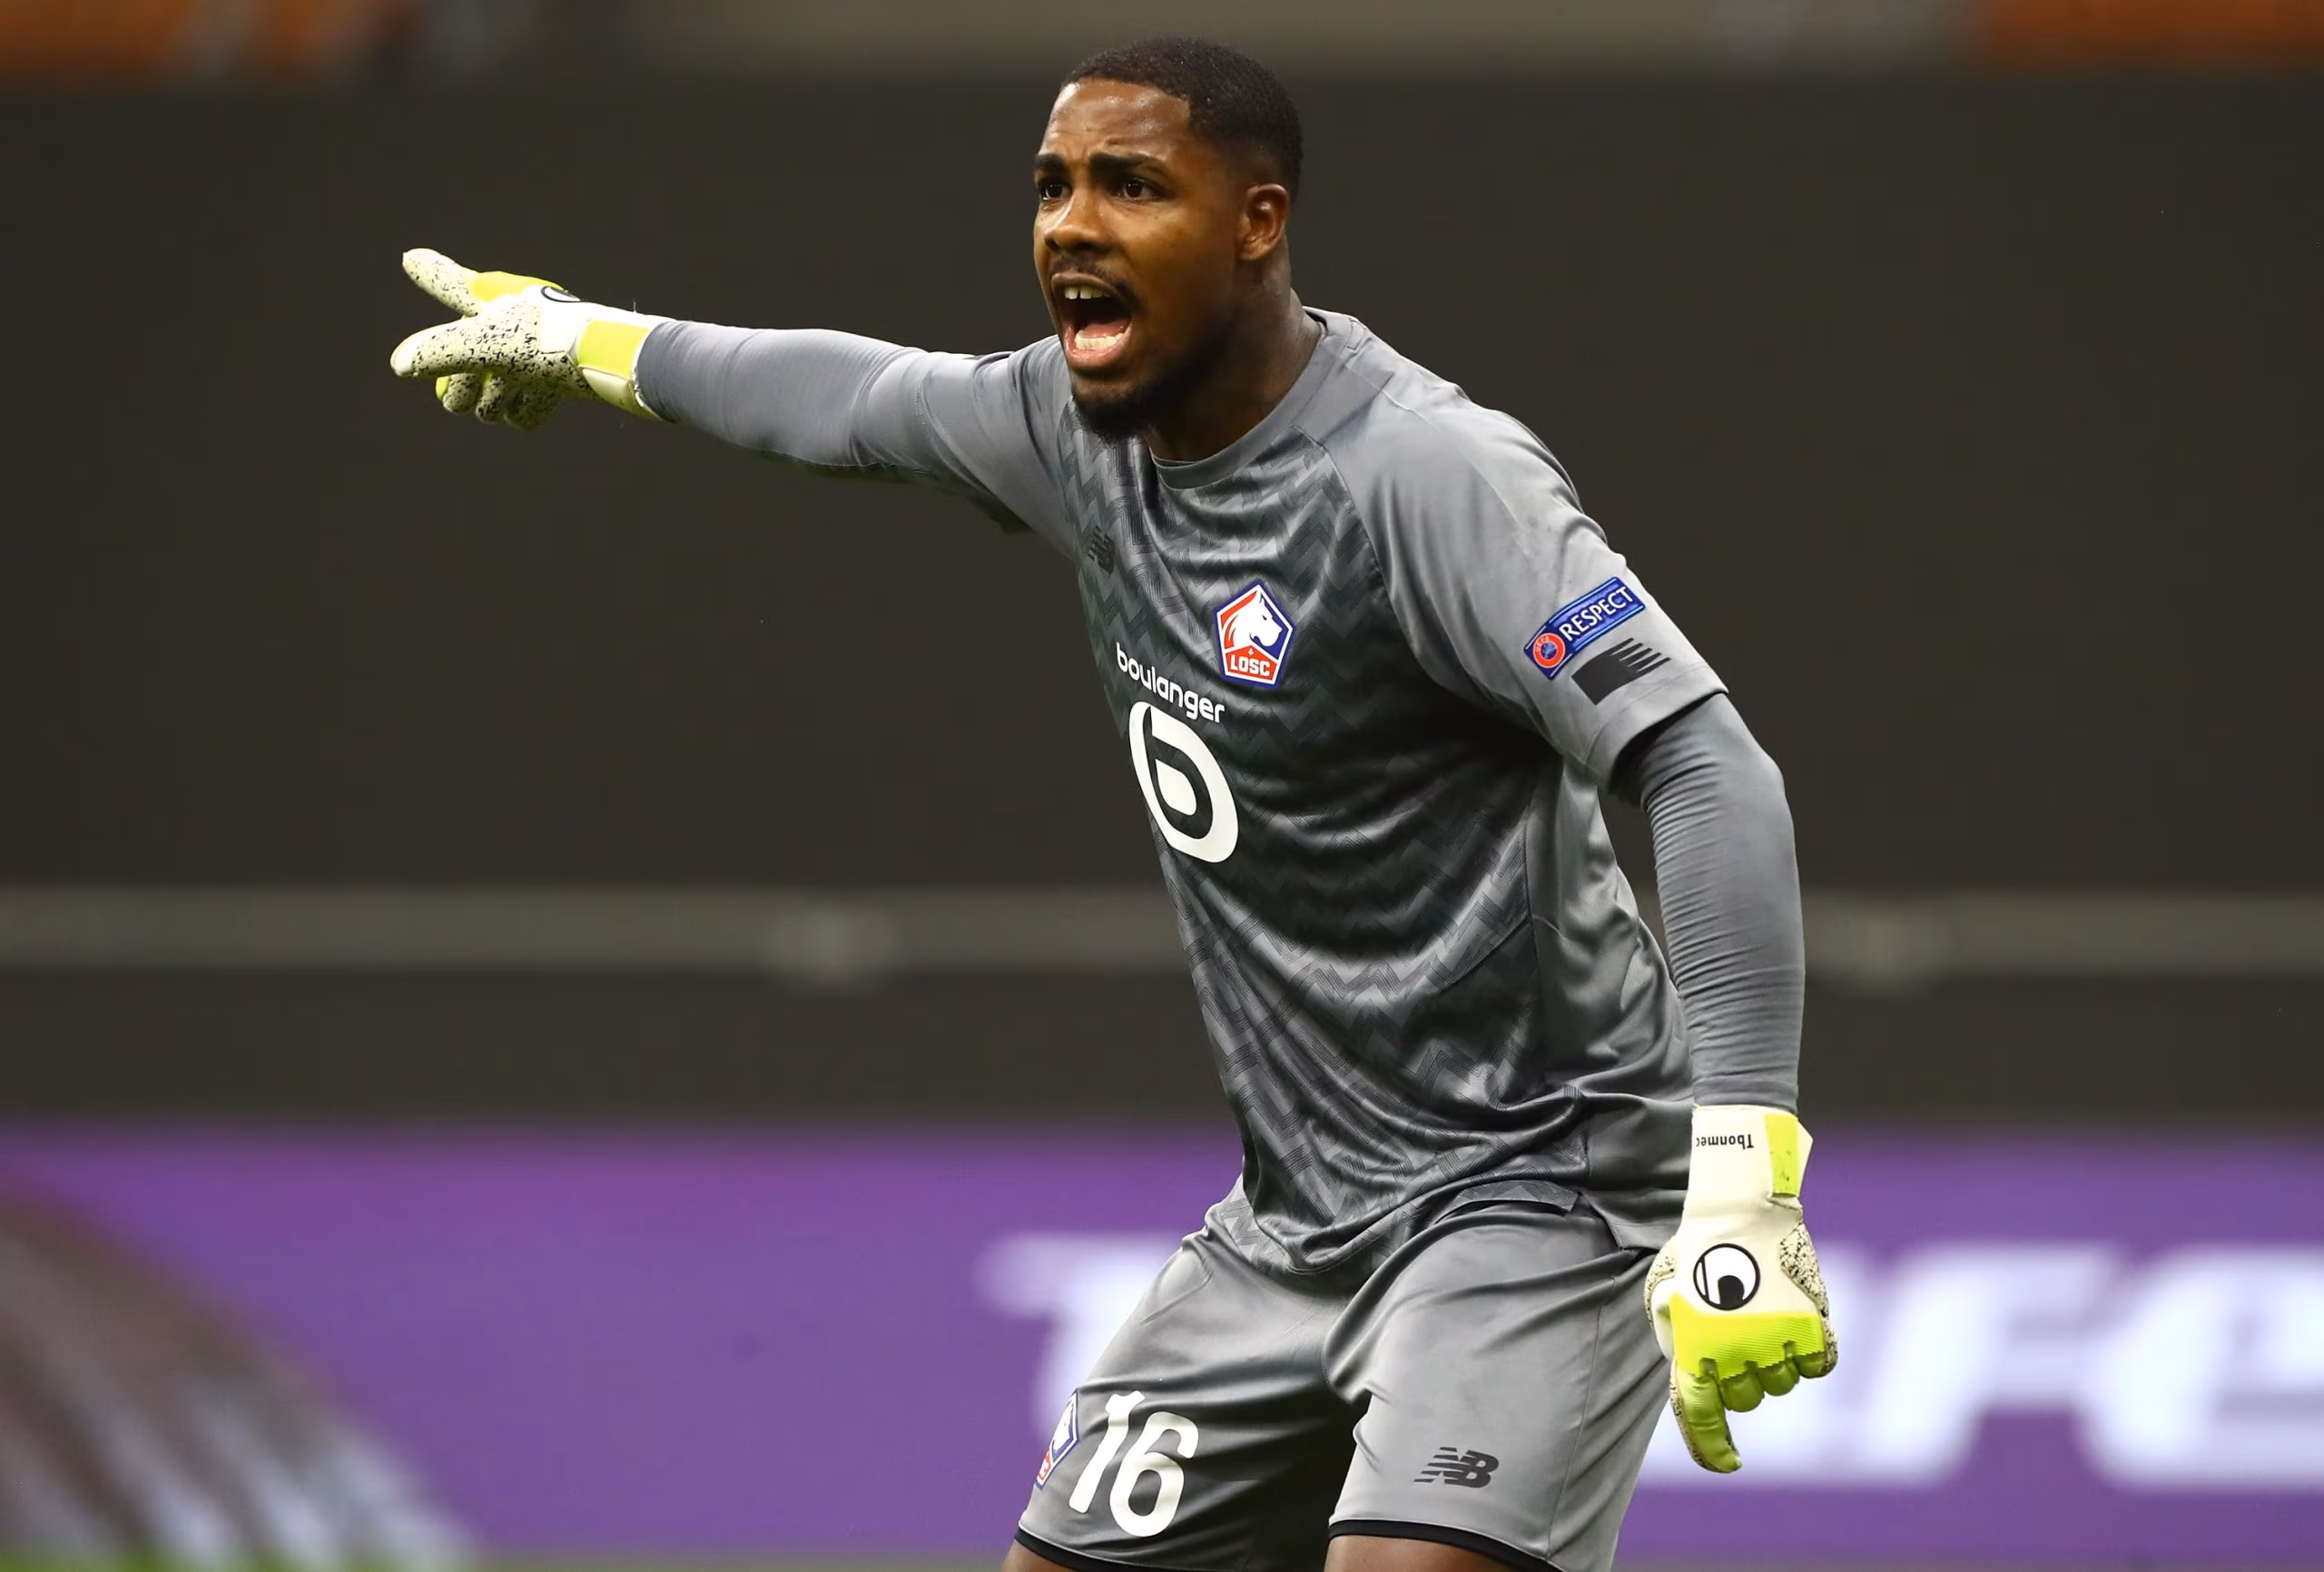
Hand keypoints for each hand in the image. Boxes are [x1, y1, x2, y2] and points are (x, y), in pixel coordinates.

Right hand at [388, 248, 665, 428]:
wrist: (614, 362)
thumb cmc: (546, 339)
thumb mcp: (483, 344)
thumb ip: (437, 353)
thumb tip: (400, 364)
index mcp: (492, 299)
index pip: (448, 284)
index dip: (431, 273)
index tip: (413, 260)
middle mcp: (510, 323)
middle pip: (460, 365)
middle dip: (463, 383)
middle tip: (478, 380)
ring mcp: (533, 355)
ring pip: (490, 397)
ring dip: (499, 399)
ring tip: (522, 384)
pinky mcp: (556, 384)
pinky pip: (522, 414)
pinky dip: (530, 410)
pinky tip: (547, 395)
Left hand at [1644, 1105, 1836, 1471]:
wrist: (1739, 1206)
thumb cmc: (1697, 1246)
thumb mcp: (1664, 1292)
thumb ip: (1674, 1337)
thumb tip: (1692, 1371)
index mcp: (1693, 1346)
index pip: (1700, 1415)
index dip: (1712, 1448)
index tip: (1728, 1464)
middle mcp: (1733, 1353)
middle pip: (1746, 1400)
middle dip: (1742, 1379)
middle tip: (1741, 1337)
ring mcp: (1775, 1342)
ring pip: (1783, 1384)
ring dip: (1775, 1363)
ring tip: (1764, 1316)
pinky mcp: (1812, 1326)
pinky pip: (1820, 1366)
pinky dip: (1812, 1355)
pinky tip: (1800, 1328)